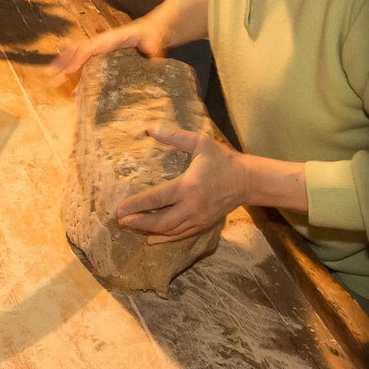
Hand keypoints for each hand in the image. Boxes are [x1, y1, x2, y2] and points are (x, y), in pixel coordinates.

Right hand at [47, 15, 169, 83]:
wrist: (152, 31)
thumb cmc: (151, 34)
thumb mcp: (153, 37)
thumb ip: (151, 43)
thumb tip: (149, 49)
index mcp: (109, 40)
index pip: (88, 48)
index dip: (77, 60)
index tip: (68, 72)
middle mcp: (100, 44)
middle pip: (76, 52)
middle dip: (61, 63)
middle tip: (48, 76)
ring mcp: (100, 52)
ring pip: (77, 59)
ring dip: (63, 70)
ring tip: (51, 82)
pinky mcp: (103, 60)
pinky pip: (86, 69)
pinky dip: (77, 79)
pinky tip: (73, 93)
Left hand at [116, 125, 243, 241]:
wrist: (248, 181)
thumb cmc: (223, 159)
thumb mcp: (200, 142)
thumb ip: (174, 137)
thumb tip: (150, 128)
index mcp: (188, 186)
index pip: (157, 199)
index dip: (136, 205)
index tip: (120, 209)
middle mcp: (192, 206)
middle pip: (161, 221)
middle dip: (139, 223)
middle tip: (120, 221)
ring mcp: (199, 218)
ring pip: (170, 231)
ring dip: (150, 231)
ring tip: (132, 228)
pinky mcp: (204, 224)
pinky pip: (182, 234)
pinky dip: (166, 238)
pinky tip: (153, 239)